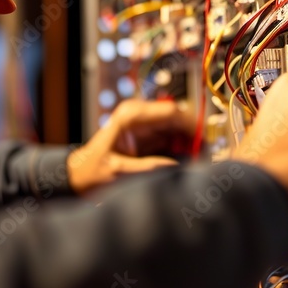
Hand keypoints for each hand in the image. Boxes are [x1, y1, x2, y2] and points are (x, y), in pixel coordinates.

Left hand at [68, 99, 195, 193]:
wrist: (80, 175)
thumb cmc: (93, 171)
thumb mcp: (119, 171)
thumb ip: (147, 168)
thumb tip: (176, 166)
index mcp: (131, 115)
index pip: (172, 112)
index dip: (192, 127)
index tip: (204, 145)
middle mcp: (141, 114)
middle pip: (180, 120)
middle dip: (195, 138)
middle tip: (207, 159)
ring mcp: (147, 125)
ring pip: (181, 130)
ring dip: (191, 145)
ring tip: (201, 164)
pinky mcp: (151, 137)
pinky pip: (175, 140)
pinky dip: (184, 151)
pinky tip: (190, 164)